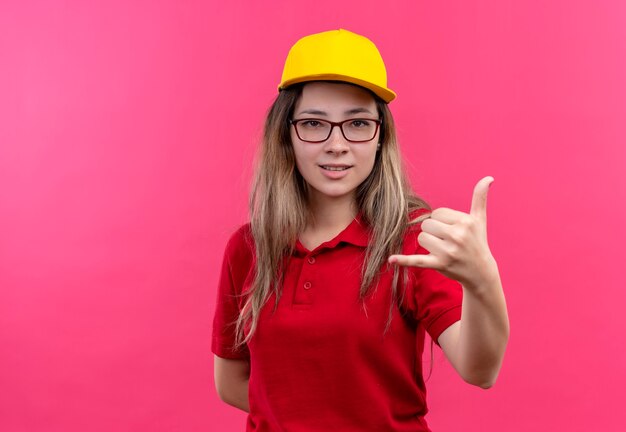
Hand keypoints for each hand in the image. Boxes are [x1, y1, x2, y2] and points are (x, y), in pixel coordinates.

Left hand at [388, 176, 498, 291]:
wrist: (480, 272)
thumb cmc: (478, 242)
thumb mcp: (480, 219)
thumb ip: (480, 197)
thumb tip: (489, 177)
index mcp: (465, 222)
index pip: (437, 213)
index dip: (441, 220)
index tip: (452, 229)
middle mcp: (457, 236)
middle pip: (427, 224)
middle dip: (433, 231)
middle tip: (446, 240)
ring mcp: (448, 252)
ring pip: (421, 238)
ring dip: (427, 243)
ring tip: (442, 249)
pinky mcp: (439, 264)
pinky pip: (417, 260)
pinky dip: (404, 260)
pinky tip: (391, 259)